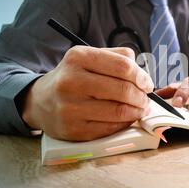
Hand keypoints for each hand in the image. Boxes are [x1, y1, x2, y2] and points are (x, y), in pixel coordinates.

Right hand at [21, 47, 153, 141]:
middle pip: (122, 90)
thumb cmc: (74, 78)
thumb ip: (117, 58)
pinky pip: (109, 128)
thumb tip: (143, 72)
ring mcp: (70, 107)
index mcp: (78, 58)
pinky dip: (124, 124)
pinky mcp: (73, 129)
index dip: (141, 76)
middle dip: (141, 96)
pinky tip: (127, 118)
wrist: (41, 101)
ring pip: (118, 111)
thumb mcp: (89, 57)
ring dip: (137, 111)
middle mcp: (71, 81)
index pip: (122, 66)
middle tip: (146, 99)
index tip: (147, 84)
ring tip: (141, 109)